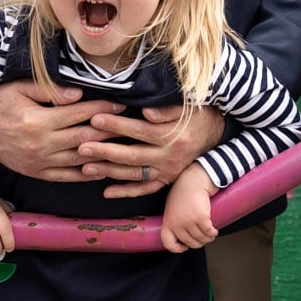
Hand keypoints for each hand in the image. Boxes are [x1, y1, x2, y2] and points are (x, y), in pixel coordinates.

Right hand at [0, 81, 119, 180]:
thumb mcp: (19, 88)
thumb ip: (50, 91)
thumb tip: (79, 94)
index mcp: (38, 121)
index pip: (78, 115)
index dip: (102, 110)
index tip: (121, 105)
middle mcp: (40, 145)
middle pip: (84, 139)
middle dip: (110, 133)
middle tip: (131, 127)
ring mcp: (39, 162)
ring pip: (78, 160)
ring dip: (103, 156)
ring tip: (124, 150)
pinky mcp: (36, 173)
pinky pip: (66, 177)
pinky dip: (85, 174)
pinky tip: (101, 169)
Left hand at [79, 103, 226, 197]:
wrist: (219, 136)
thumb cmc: (200, 116)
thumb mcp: (189, 108)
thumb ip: (167, 110)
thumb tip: (146, 111)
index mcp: (171, 136)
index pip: (138, 130)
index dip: (116, 124)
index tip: (95, 118)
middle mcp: (168, 157)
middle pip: (131, 154)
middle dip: (104, 151)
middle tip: (81, 147)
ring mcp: (167, 171)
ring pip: (133, 174)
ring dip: (108, 172)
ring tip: (85, 167)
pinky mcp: (167, 180)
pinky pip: (144, 189)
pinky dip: (126, 192)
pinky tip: (106, 191)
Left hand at [160, 164, 219, 252]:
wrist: (193, 180)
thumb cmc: (183, 191)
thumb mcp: (172, 207)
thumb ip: (174, 219)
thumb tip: (180, 231)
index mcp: (168, 222)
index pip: (168, 243)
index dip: (177, 248)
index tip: (185, 246)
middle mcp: (177, 224)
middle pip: (189, 243)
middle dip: (198, 243)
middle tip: (203, 239)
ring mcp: (189, 222)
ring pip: (201, 239)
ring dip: (208, 239)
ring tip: (210, 235)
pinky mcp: (201, 218)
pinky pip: (208, 232)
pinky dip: (213, 233)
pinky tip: (214, 231)